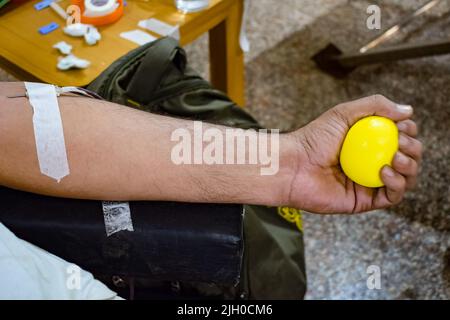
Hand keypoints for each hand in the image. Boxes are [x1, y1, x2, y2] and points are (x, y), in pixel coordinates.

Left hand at [287, 95, 421, 213]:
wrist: (293, 166)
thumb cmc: (313, 139)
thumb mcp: (343, 113)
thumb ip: (375, 106)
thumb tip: (408, 110)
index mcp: (368, 144)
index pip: (399, 138)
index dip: (408, 131)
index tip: (403, 126)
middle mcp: (370, 164)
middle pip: (407, 158)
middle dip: (413, 149)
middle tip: (401, 143)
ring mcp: (368, 183)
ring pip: (405, 179)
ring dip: (410, 167)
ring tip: (397, 157)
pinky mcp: (364, 201)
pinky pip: (392, 196)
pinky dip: (396, 184)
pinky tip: (385, 171)